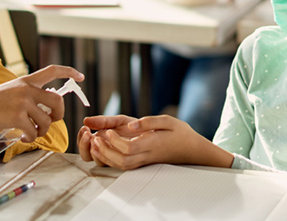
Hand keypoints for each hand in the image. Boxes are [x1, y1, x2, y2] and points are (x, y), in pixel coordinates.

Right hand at [0, 65, 83, 142]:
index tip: (80, 77)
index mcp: (26, 81)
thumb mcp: (10, 90)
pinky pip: (34, 132)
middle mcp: (27, 89)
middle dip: (60, 114)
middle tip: (52, 121)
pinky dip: (30, 139)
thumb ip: (27, 95)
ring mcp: (22, 102)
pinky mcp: (17, 117)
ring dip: (42, 131)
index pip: (52, 70)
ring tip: (32, 134)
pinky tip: (22, 138)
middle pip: (58, 101)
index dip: (69, 72)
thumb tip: (43, 110)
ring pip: (47, 121)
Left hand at [83, 115, 212, 169]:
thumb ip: (150, 122)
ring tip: (93, 144)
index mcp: (152, 144)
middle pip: (122, 161)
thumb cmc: (181, 134)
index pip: (129, 148)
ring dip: (105, 157)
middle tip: (95, 139)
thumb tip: (133, 125)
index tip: (108, 131)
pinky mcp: (142, 162)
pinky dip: (110, 160)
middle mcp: (146, 155)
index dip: (115, 141)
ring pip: (121, 166)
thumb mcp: (169, 121)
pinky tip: (101, 150)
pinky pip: (124, 165)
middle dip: (105, 152)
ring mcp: (144, 161)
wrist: (192, 151)